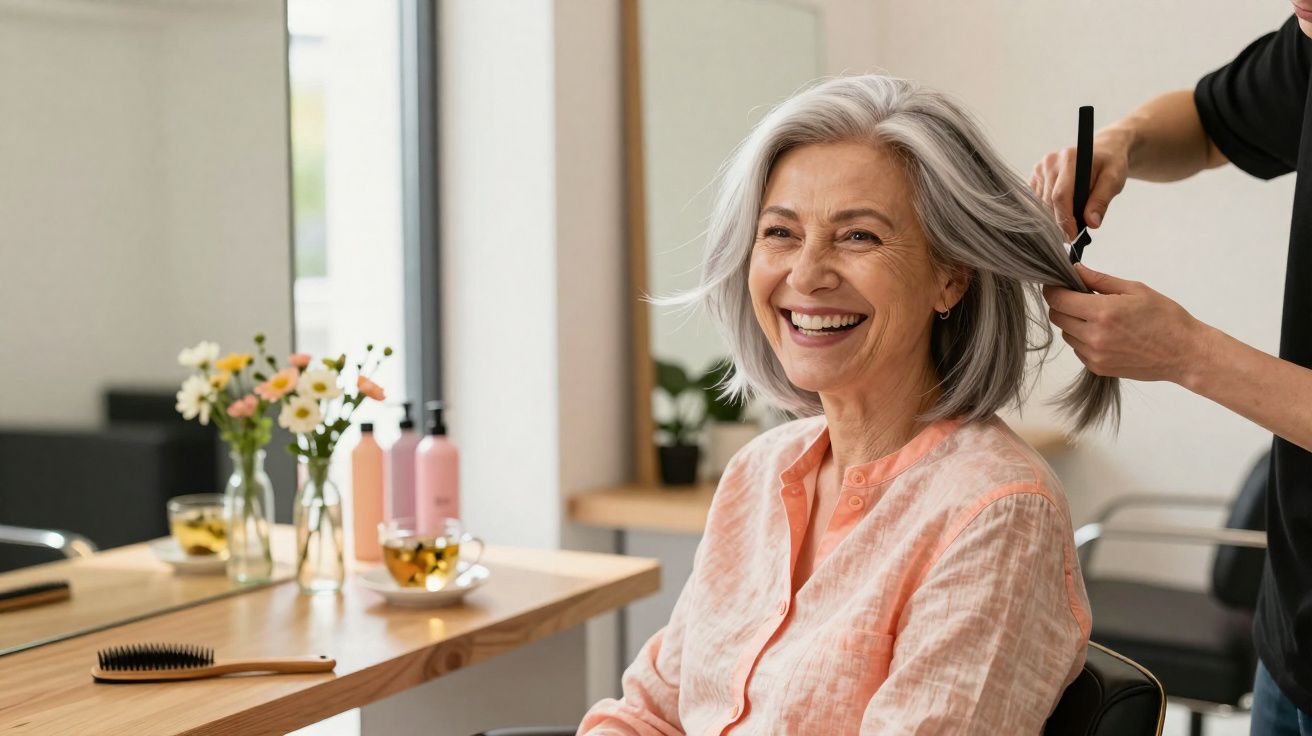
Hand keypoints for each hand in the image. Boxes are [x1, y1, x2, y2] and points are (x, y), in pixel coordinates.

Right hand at [1030, 129, 1131, 240]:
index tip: (1072, 236)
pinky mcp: (1035, 175)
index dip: (1064, 220)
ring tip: (1071, 220)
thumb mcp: (1114, 180)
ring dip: (1053, 216)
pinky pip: (1037, 200)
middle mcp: (1050, 162)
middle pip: (1048, 202)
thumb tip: (1091, 223)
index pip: (1060, 196)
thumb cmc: (1109, 164)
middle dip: (1060, 222)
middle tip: (1074, 234)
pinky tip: (1062, 208)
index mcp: (1070, 160)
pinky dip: (1048, 209)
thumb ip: (1102, 201)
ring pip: (1041, 203)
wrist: (1102, 151)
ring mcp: (1040, 168)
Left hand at [1043, 264, 1205, 383]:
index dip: (1053, 289)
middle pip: (1057, 317)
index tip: (1057, 283)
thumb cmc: (1165, 318)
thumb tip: (1075, 270)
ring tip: (1099, 317)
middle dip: (1063, 304)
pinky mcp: (1098, 368)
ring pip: (1067, 334)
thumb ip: (1100, 280)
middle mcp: (1094, 336)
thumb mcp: (1135, 289)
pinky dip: (1084, 339)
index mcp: (1102, 312)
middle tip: (1081, 297)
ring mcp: (1095, 355)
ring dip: (1074, 323)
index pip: (1058, 299)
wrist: (1183, 353)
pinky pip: (1078, 350)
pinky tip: (1105, 333)